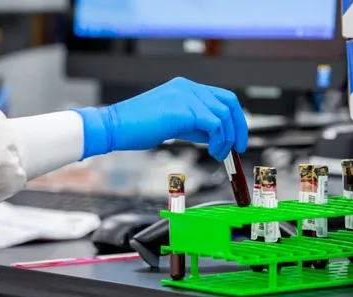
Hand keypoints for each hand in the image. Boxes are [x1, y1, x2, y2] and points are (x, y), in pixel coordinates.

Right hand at [75, 77, 247, 160]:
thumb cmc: (138, 128)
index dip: (234, 118)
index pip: (222, 97)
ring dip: (227, 138)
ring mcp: (185, 95)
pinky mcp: (183, 109)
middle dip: (238, 127)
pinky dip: (219, 140)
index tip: (237, 138)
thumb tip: (216, 137)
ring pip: (223, 114)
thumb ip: (195, 126)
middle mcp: (188, 87)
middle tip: (237, 148)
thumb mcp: (173, 124)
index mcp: (185, 88)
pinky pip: (215, 123)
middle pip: (228, 102)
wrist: (115, 127)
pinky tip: (212, 151)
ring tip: (219, 153)